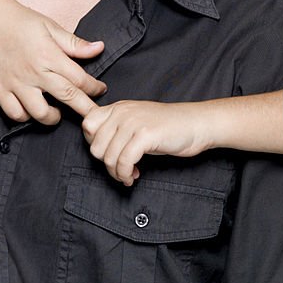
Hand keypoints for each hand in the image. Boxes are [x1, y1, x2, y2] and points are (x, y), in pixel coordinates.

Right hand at [0, 0, 106, 123]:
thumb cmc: (20, 21)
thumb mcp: (51, 27)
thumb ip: (75, 43)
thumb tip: (100, 48)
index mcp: (49, 55)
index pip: (79, 79)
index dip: (94, 88)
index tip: (100, 90)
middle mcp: (34, 72)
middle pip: (66, 97)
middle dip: (84, 109)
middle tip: (92, 116)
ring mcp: (15, 83)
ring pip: (39, 113)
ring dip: (52, 117)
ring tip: (57, 113)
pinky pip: (14, 113)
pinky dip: (25, 116)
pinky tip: (31, 110)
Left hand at [81, 100, 211, 185]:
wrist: (195, 124)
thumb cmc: (167, 127)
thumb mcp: (136, 122)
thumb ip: (116, 129)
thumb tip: (96, 147)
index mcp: (118, 107)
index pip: (87, 125)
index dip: (94, 144)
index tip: (109, 154)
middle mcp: (123, 112)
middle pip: (95, 146)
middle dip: (106, 164)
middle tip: (121, 169)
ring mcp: (133, 122)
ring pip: (108, 157)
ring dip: (117, 173)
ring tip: (129, 175)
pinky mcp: (145, 135)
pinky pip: (124, 162)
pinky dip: (126, 174)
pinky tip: (135, 176)